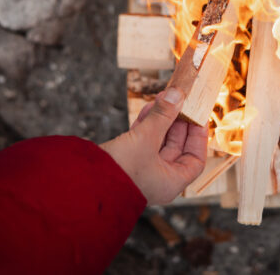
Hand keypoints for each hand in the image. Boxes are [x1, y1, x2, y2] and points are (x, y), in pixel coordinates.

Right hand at [100, 87, 207, 204]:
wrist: (81, 185)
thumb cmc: (119, 171)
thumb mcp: (145, 139)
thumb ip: (163, 116)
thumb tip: (177, 95)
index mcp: (171, 182)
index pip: (195, 160)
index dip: (198, 138)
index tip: (198, 117)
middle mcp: (158, 179)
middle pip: (176, 147)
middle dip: (178, 122)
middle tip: (179, 101)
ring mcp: (142, 170)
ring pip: (158, 141)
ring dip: (161, 120)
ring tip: (162, 98)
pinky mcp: (127, 162)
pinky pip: (143, 141)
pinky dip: (147, 125)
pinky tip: (148, 108)